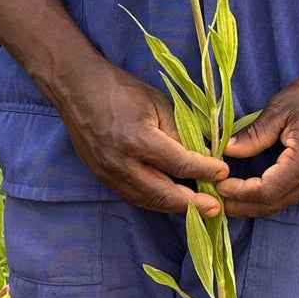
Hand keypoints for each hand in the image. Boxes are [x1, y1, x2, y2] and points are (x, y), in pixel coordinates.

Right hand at [0, 0, 226, 216]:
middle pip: (163, 194)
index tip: (222, 173)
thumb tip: (203, 153)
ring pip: (147, 200)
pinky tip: (170, 201)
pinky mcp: (101, 177)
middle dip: (192, 203)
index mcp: (138, 140)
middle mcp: (122, 163)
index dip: (203, 171)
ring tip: (197, 209)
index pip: (178, 165)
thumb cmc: (120, 89)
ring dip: (173, 207)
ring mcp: (108, 174)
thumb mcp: (157, 103)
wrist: (76, 88)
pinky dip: (154, 201)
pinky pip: (133, 196)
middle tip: (215, 208)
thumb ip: (179, 131)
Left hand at [217, 27, 298, 217]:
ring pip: (284, 202)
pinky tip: (255, 190)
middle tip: (218, 200)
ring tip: (232, 198)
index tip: (219, 184)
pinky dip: (272, 196)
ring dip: (257, 204)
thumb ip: (254, 134)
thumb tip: (227, 151)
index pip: (266, 190)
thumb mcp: (281, 108)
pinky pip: (294, 193)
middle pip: (274, 204)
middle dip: (244, 206)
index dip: (240, 192)